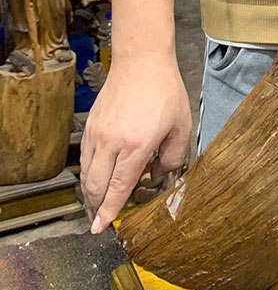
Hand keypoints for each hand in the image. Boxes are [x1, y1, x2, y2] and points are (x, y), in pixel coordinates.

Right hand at [80, 54, 190, 232]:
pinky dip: (88, 174)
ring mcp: (98, 134)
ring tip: (95, 207)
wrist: (141, 62)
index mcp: (136, 144)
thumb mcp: (180, 127)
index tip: (103, 227)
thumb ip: (171, 158)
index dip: (110, 211)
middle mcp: (112, 142)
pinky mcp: (90, 126)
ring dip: (89, 194)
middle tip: (98, 224)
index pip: (118, 187)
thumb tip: (157, 177)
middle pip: (95, 186)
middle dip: (95, 209)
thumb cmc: (164, 91)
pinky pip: (85, 159)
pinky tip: (96, 181)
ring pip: (86, 174)